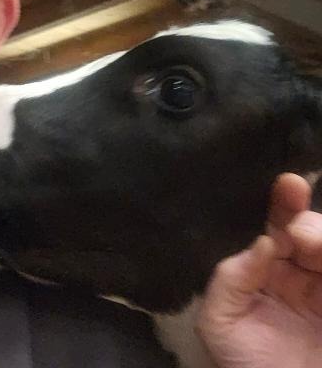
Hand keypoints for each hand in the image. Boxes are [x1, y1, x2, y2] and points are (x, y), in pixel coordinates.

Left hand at [197, 173, 321, 367]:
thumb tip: (263, 242)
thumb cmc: (246, 364)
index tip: (289, 184)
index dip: (284, 203)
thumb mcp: (220, 321)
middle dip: (308, 223)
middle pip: (313, 230)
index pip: (277, 227)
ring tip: (311, 247)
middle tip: (300, 234)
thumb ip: (230, 278)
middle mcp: (303, 272)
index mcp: (268, 268)